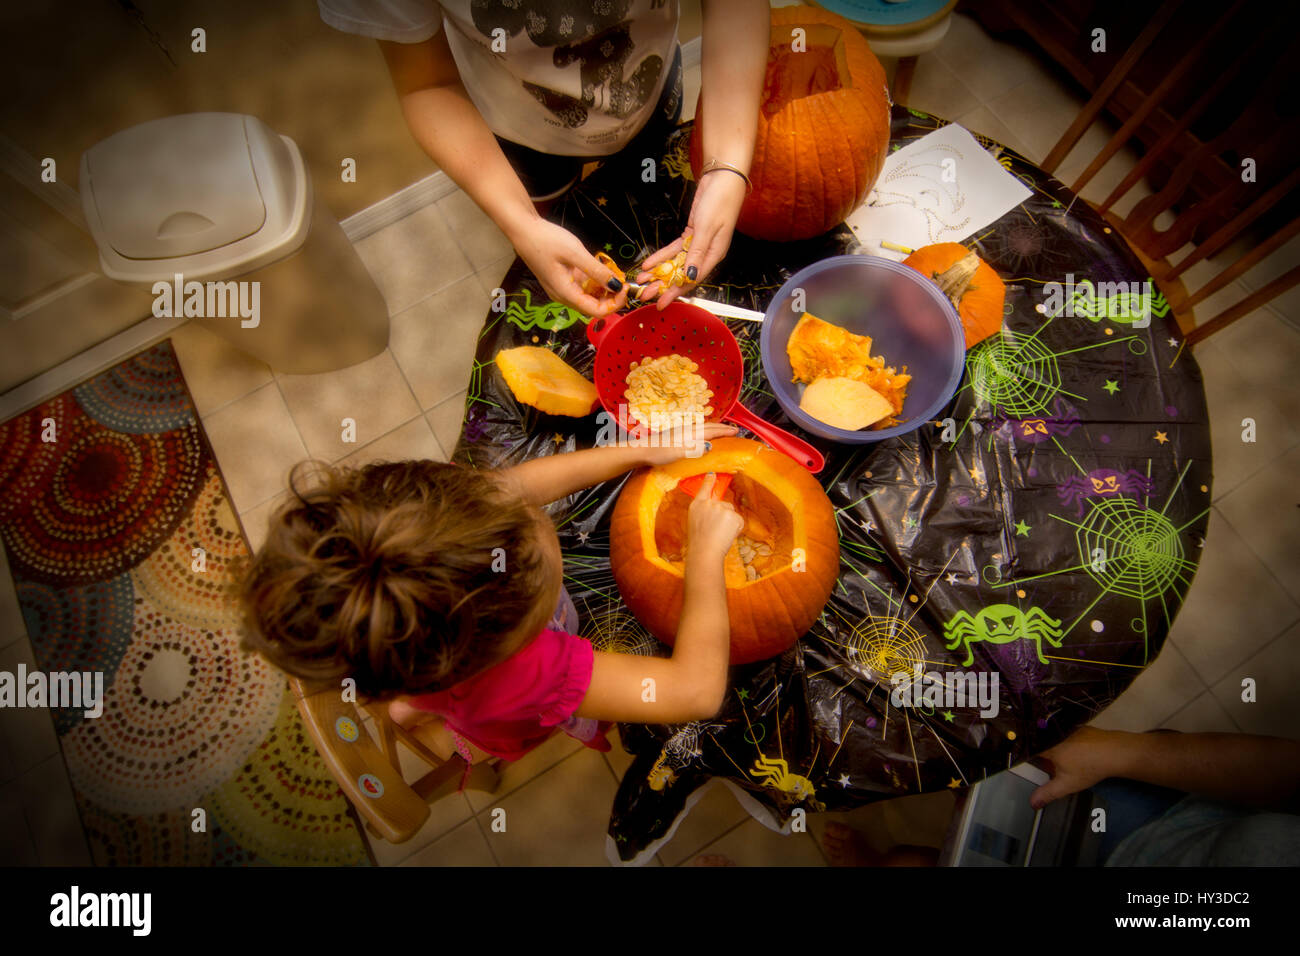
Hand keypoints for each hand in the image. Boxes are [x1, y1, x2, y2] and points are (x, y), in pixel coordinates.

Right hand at [510, 217, 627, 316]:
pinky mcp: (562, 281)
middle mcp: (564, 296)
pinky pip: (583, 288)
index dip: (615, 303)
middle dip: (612, 296)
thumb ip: (596, 271)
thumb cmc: (545, 240)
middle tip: (621, 278)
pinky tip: (599, 268)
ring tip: (611, 270)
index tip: (625, 286)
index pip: (597, 311)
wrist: (524, 230)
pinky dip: (594, 281)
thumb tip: (616, 285)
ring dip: (604, 288)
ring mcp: (562, 289)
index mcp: (566, 293)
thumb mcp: (575, 253)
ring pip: (589, 297)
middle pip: (594, 307)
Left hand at [636, 169, 747, 309]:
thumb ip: (697, 253)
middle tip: (645, 295)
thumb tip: (690, 276)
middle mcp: (705, 252)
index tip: (661, 302)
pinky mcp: (691, 234)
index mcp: (714, 255)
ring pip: (675, 263)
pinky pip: (674, 250)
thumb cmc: (720, 202)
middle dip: (662, 285)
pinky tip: (649, 264)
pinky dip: (661, 257)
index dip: (675, 292)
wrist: (723, 179)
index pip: (692, 279)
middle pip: (681, 274)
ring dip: (658, 272)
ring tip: (643, 280)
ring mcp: (697, 243)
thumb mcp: (707, 228)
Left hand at [642, 422, 737, 465]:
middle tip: (734, 429)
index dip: (724, 431)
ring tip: (722, 429)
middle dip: (722, 427)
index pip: (711, 431)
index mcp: (689, 433)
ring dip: (714, 427)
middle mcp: (687, 429)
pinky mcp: (676, 433)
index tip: (736, 431)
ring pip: (703, 426)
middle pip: (708, 426)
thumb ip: (693, 449)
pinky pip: (697, 428)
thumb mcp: (677, 453)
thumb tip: (710, 446)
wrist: (642, 450)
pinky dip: (706, 429)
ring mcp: (681, 429)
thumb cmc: (659, 453)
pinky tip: (703, 433)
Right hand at [686, 473, 743, 561]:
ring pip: (731, 513)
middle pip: (723, 504)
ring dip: (729, 522)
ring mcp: (722, 508)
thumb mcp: (695, 521)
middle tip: (715, 529)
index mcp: (697, 505)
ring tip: (719, 534)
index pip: (704, 489)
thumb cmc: (699, 541)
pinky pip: (738, 521)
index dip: (709, 481)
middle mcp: (709, 503)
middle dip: (723, 515)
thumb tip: (713, 506)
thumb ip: (703, 511)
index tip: (712, 474)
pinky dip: (735, 529)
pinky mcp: (734, 516)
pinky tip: (726, 535)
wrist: (705, 551)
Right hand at [1030, 726, 1132, 808]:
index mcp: (1047, 745)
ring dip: (1053, 746)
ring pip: (1052, 737)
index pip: (1028, 749)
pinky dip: (1064, 741)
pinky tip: (1076, 751)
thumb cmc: (1089, 767)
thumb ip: (1047, 793)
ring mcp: (1066, 727)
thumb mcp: (1066, 784)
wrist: (1115, 752)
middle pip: (1040, 742)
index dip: (1027, 758)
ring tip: (1064, 759)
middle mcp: (1053, 733)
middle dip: (1041, 754)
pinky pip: (1063, 733)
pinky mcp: (1078, 726)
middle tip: (1048, 766)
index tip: (1030, 766)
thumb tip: (1032, 803)